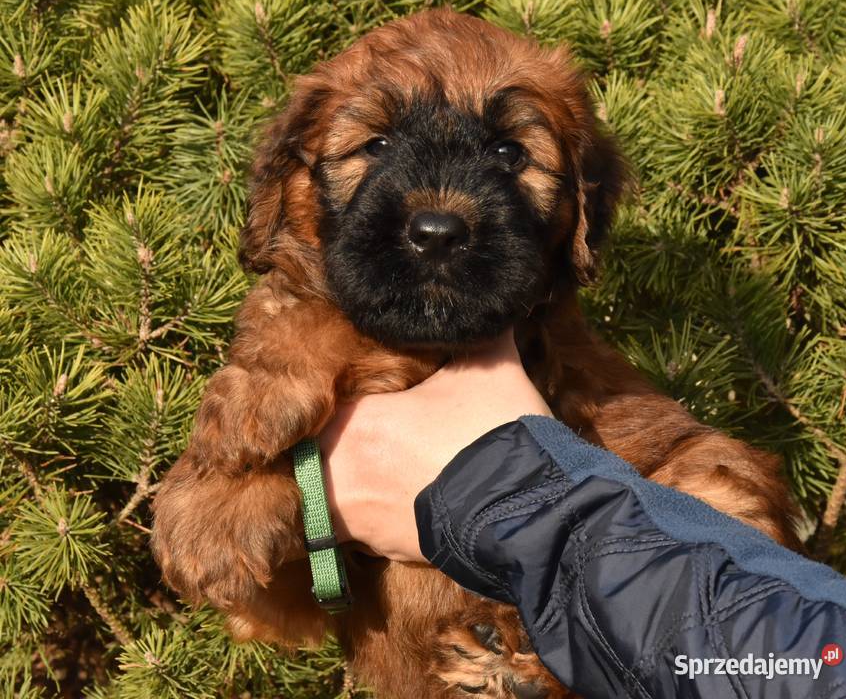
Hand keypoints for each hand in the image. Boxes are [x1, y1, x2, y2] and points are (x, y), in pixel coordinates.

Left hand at [320, 329, 551, 562]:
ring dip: (341, 486)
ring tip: (368, 473)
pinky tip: (393, 503)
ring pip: (326, 500)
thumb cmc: (496, 433)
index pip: (313, 410)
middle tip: (352, 437)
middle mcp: (346, 475)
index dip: (324, 403)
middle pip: (309, 460)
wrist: (527, 510)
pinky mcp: (385, 551)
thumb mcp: (489, 367)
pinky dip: (367, 518)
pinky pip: (356, 533)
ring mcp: (362, 520)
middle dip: (326, 448)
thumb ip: (477, 333)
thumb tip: (489, 305)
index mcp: (359, 425)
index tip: (341, 399)